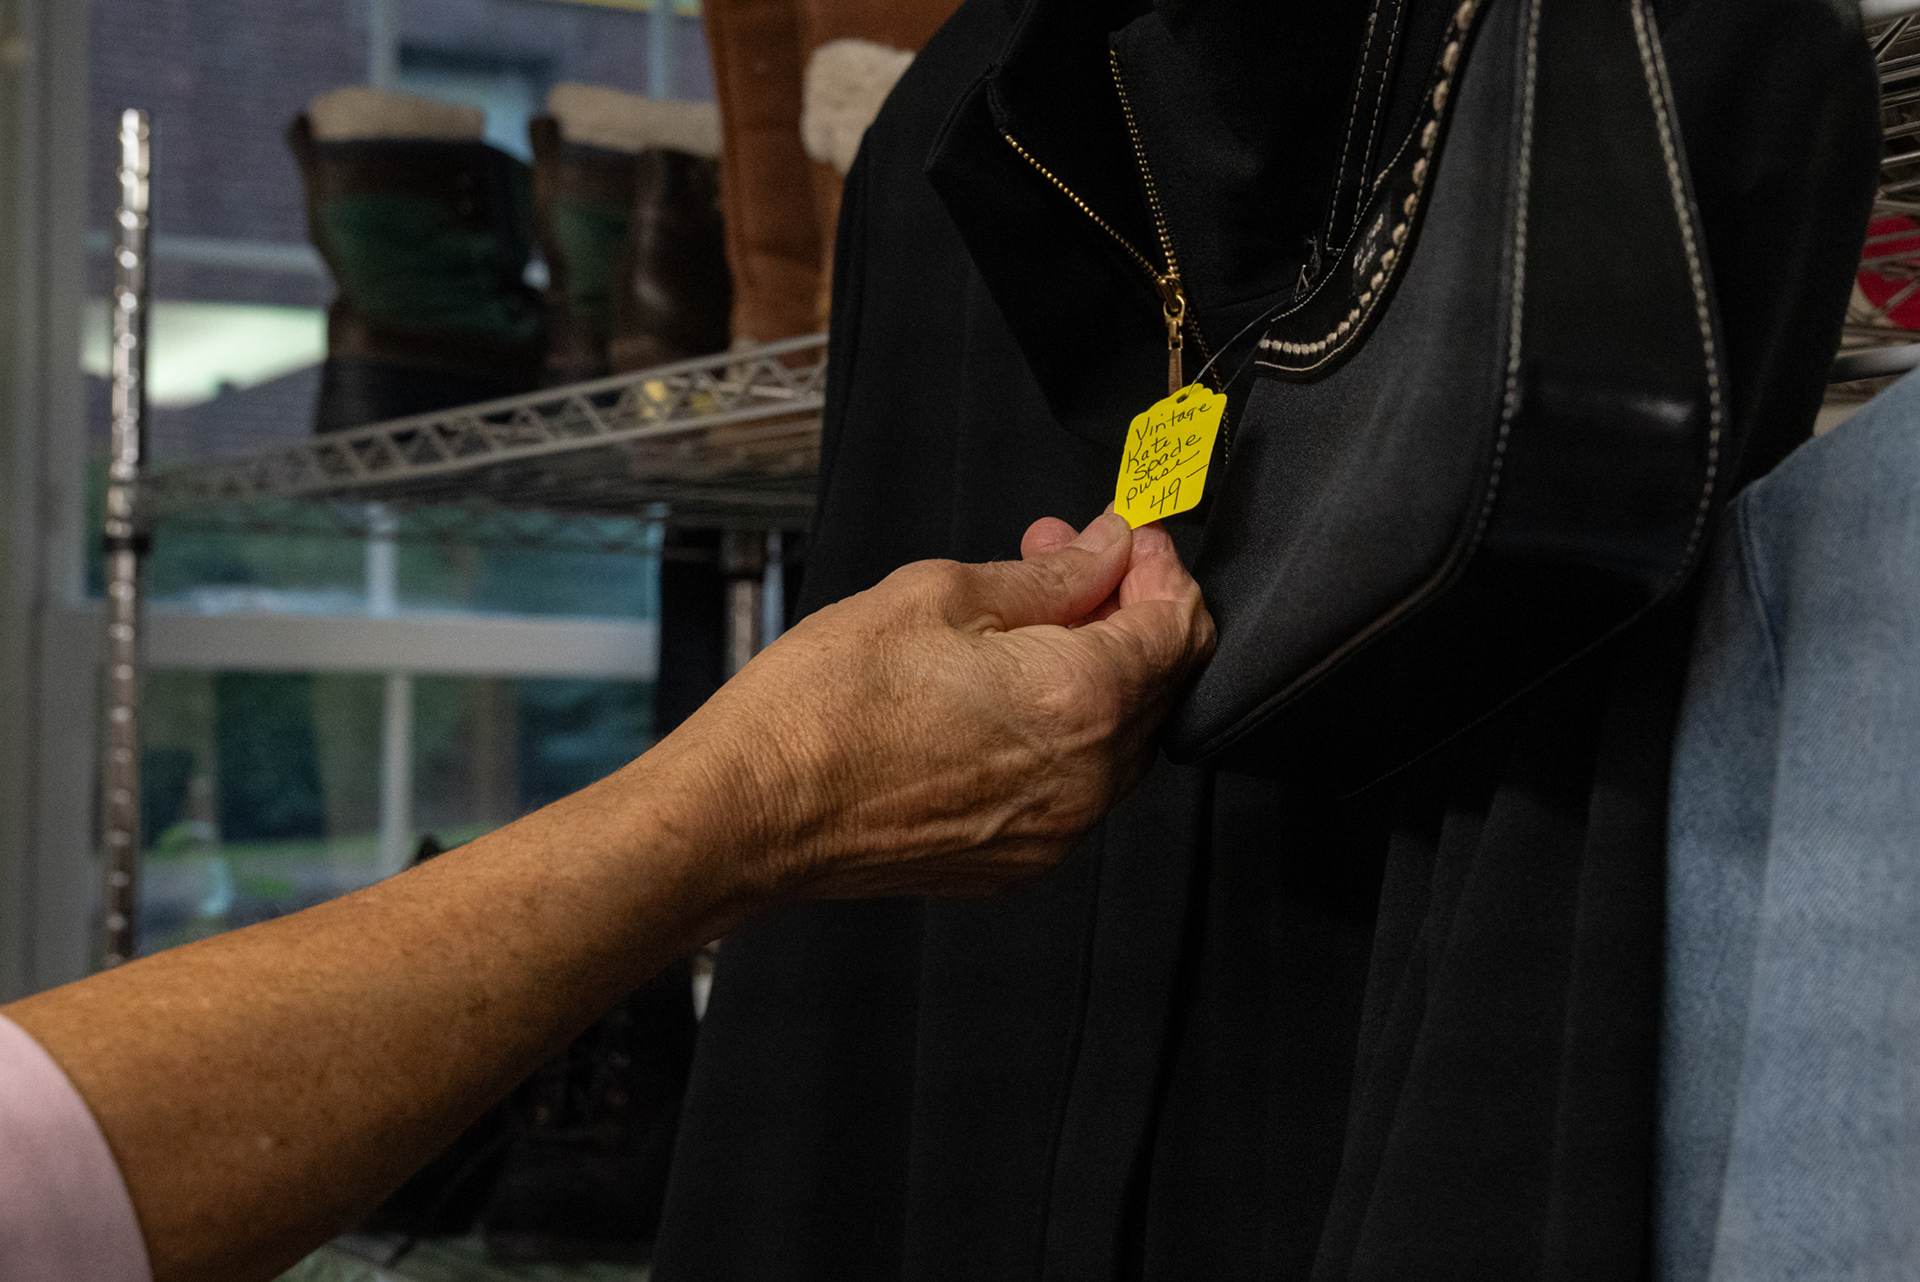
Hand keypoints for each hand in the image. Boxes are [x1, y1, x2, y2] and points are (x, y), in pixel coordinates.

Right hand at [651, 512, 1214, 899]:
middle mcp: (1084, 779)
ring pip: (1119, 739)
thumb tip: (1103, 553)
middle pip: (1159, 686)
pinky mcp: (1013, 862)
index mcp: (1078, 701)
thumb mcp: (937, 596)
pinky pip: (1071, 787)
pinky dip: (1061, 732)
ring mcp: (1052, 832)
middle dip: (1126, 612)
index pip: (1180, 629)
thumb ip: (1047, 577)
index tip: (1132, 540)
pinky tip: (1005, 690)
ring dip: (1095, 671)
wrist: (750, 813)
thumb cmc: (821, 710)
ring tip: (1023, 621)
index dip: (1162, 571)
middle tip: (1069, 562)